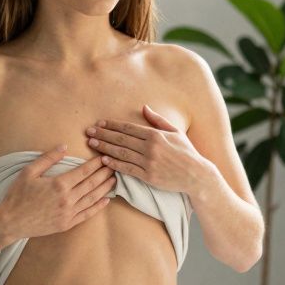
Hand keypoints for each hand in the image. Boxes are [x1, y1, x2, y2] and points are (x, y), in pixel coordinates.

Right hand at [0, 145, 115, 240]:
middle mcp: (67, 199)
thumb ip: (48, 159)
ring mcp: (69, 213)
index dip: (96, 163)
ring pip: (92, 198)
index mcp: (59, 184)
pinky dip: (98, 207)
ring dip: (105, 188)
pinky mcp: (67, 224)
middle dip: (104, 173)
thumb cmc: (17, 195)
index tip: (104, 157)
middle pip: (92, 184)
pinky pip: (87, 214)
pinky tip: (106, 200)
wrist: (10, 222)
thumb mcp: (28, 172)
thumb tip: (64, 146)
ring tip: (114, 180)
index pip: (84, 171)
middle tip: (114, 165)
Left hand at [85, 105, 212, 193]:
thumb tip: (144, 107)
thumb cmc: (186, 152)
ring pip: (121, 153)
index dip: (112, 125)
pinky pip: (127, 169)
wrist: (196, 174)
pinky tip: (104, 160)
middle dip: (103, 134)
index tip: (100, 123)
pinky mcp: (148, 176)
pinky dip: (114, 164)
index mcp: (155, 135)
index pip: (129, 128)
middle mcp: (150, 147)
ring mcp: (149, 162)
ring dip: (105, 147)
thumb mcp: (175, 132)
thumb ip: (158, 120)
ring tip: (92, 144)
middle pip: (121, 139)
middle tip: (89, 132)